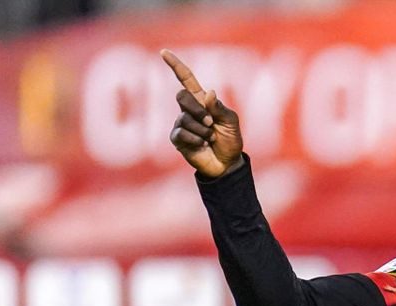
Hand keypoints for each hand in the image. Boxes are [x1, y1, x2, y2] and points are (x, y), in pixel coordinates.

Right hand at [161, 49, 242, 177]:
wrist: (227, 164)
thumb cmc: (230, 140)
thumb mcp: (231, 122)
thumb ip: (220, 108)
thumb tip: (210, 93)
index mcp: (202, 101)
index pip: (186, 79)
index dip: (176, 66)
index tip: (164, 52)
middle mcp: (189, 110)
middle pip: (181, 96)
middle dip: (198, 110)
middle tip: (211, 124)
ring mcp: (181, 123)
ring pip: (184, 118)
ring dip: (202, 130)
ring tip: (210, 139)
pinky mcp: (177, 138)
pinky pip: (181, 133)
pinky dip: (196, 140)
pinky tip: (201, 145)